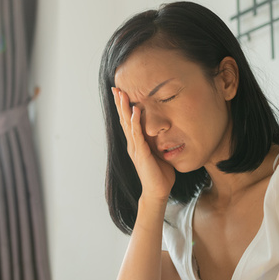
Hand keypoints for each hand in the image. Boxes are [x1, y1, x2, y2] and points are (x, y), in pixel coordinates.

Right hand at [112, 87, 175, 201]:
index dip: (124, 107)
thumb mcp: (158, 152)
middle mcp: (133, 144)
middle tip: (115, 88)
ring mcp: (135, 148)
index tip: (120, 92)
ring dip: (124, 109)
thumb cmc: (160, 174)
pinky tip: (135, 112)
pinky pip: (137, 135)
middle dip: (120, 103)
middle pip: (124, 120)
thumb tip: (163, 131)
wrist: (158, 192)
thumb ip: (157, 142)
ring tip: (121, 95)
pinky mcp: (141, 153)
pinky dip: (136, 123)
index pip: (128, 121)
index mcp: (136, 143)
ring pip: (128, 125)